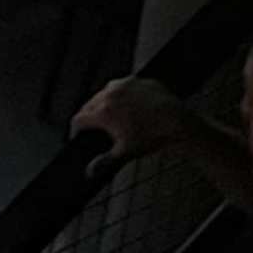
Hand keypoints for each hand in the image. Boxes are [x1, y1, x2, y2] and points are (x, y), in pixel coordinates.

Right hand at [73, 76, 191, 159]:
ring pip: (105, 93)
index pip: (79, 119)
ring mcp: (123, 84)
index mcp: (103, 112)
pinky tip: (130, 106)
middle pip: (89, 105)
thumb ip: (104, 162)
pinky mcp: (137, 80)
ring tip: (113, 116)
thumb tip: (89, 172)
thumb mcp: (126, 152)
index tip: (79, 134)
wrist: (176, 121)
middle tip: (96, 128)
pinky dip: (122, 95)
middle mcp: (110, 94)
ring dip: (104, 103)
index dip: (76, 130)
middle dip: (89, 116)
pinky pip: (122, 87)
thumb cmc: (152, 137)